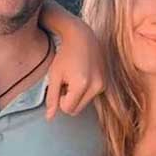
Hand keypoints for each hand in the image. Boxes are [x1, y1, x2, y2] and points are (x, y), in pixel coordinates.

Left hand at [41, 0, 105, 119]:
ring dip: (76, 95)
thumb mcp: (54, 75)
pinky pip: (91, 96)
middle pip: (77, 109)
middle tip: (66, 82)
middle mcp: (96, 86)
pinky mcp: (106, 82)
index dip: (60, 99)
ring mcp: (103, 84)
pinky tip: (81, 75)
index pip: (68, 109)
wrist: (81, 37)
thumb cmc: (65, 55)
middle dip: (69, 99)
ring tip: (74, 77)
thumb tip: (50, 118)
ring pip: (84, 103)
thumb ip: (52, 98)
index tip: (60, 85)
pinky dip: (84, 90)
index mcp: (81, 84)